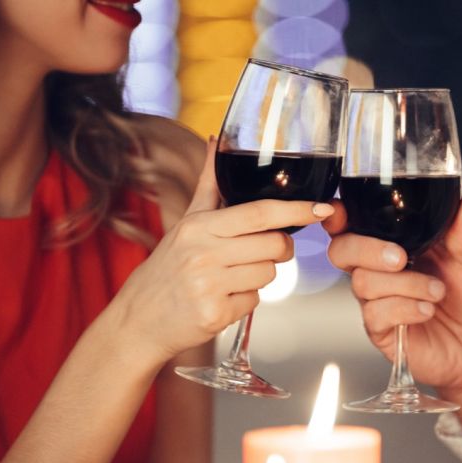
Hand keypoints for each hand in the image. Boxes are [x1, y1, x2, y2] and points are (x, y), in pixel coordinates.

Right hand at [112, 137, 333, 364]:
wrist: (139, 320)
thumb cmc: (166, 270)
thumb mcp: (186, 223)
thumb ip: (210, 185)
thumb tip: (217, 141)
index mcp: (199, 227)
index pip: (260, 213)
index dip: (296, 209)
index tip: (321, 208)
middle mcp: (203, 253)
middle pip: (274, 245)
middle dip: (278, 249)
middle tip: (259, 252)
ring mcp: (209, 285)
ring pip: (269, 274)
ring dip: (259, 275)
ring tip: (231, 276)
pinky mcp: (215, 314)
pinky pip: (256, 301)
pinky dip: (246, 300)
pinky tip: (223, 297)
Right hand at [325, 189, 461, 432]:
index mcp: (392, 243)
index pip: (350, 225)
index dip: (337, 216)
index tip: (340, 210)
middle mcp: (377, 270)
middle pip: (342, 250)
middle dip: (367, 249)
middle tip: (401, 258)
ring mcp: (376, 300)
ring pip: (363, 282)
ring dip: (405, 284)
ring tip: (437, 291)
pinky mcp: (381, 330)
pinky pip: (375, 314)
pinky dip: (404, 308)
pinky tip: (427, 310)